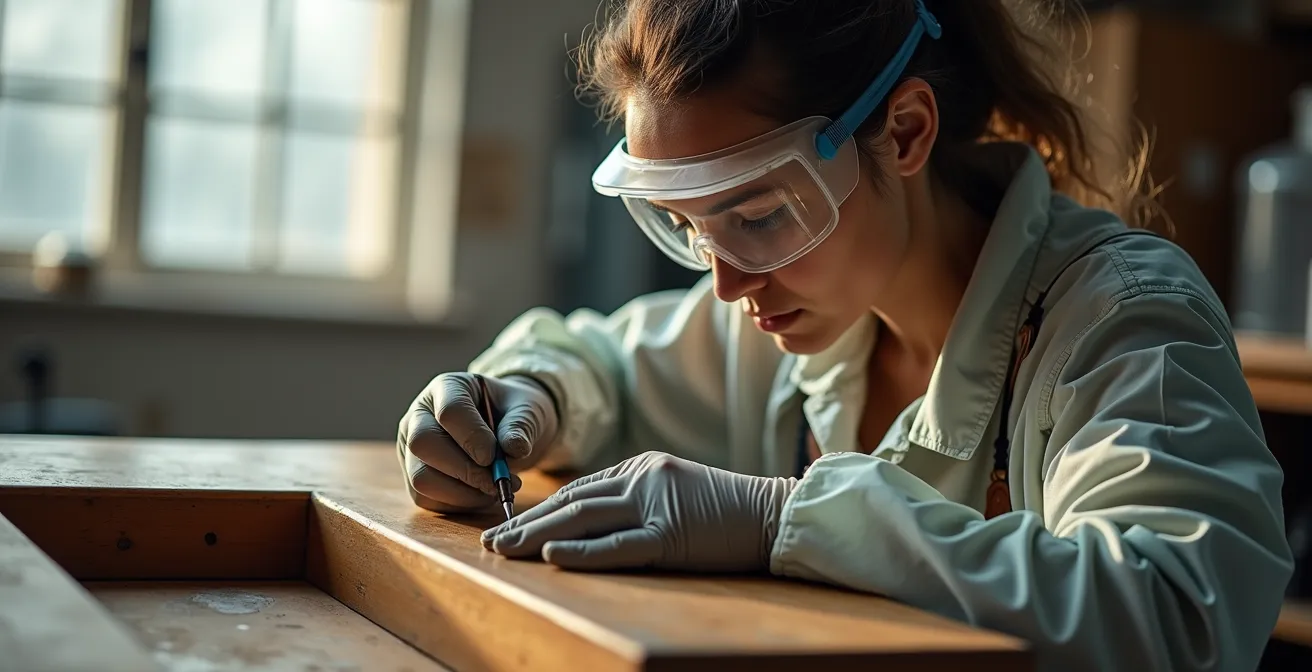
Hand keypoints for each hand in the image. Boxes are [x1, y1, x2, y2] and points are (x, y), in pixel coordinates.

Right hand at [398, 372, 558, 511]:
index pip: (449, 411)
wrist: (506, 430)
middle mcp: (420, 415)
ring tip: (495, 490)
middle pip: (422, 444)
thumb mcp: (527, 409)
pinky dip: (458, 504)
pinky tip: (483, 496)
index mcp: (447, 388)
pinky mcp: (414, 476)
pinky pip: (426, 499)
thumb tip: (513, 448)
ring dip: (462, 493)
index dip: (471, 437)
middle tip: (496, 482)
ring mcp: (411, 447)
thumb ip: (521, 425)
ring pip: (421, 477)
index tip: (493, 456)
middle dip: (463, 470)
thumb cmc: (513, 413)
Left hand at [480, 451, 795, 571]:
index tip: (508, 525)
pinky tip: (550, 557)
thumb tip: (590, 522)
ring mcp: (657, 504)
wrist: (776, 514)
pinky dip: (582, 552)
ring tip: (502, 551)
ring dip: (537, 537)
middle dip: (526, 524)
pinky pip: (618, 546)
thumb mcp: (678, 493)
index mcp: (643, 467)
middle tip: (489, 541)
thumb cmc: (730, 512)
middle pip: (572, 502)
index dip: (540, 510)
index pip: (580, 489)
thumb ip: (639, 499)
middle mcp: (644, 478)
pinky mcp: (672, 535)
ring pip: (583, 519)